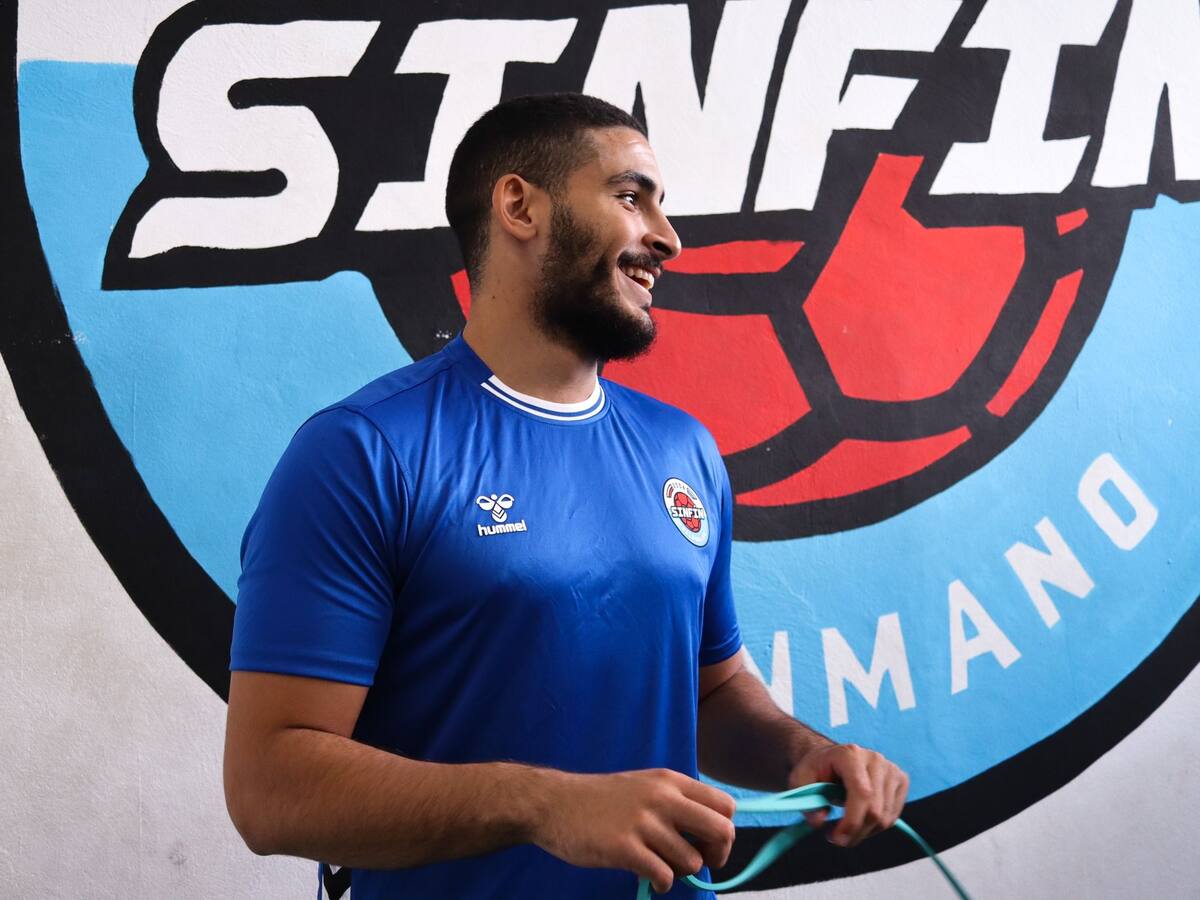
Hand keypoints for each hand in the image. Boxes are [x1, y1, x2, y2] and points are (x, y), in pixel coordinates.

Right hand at [528, 767, 735, 894]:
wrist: (554, 803)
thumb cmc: (601, 799)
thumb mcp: (645, 786)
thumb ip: (676, 802)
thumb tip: (709, 834)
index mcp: (670, 781)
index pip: (726, 806)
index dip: (724, 831)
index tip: (707, 844)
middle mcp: (663, 798)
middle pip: (722, 831)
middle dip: (717, 855)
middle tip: (697, 861)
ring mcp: (644, 823)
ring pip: (692, 861)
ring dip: (680, 872)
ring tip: (659, 865)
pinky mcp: (624, 848)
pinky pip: (665, 876)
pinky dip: (661, 883)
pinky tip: (645, 875)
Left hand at [786, 743, 908, 846]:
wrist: (831, 759)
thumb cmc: (815, 770)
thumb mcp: (799, 780)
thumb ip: (805, 801)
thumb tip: (819, 821)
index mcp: (850, 754)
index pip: (862, 793)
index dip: (852, 820)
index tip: (836, 837)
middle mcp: (875, 759)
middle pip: (875, 809)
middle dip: (855, 833)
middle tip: (836, 839)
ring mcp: (891, 769)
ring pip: (885, 817)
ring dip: (864, 832)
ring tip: (845, 828)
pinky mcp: (901, 780)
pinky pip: (893, 816)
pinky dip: (876, 827)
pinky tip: (860, 820)